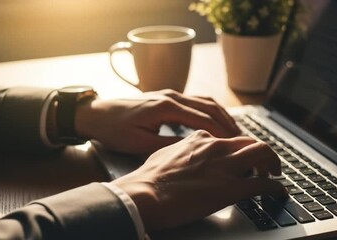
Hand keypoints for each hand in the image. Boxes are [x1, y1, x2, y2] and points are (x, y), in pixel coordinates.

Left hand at [75, 89, 239, 154]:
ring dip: (221, 114)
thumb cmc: (114, 129)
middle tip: (242, 137)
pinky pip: (194, 100)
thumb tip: (194, 148)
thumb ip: (169, 145)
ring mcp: (168, 93)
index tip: (235, 144)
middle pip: (208, 106)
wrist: (95, 113)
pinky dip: (209, 110)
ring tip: (234, 130)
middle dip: (227, 121)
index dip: (221, 132)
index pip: (203, 118)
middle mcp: (171, 95)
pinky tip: (214, 120)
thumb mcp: (141, 143)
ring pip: (204, 100)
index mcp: (166, 107)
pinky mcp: (165, 96)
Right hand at [112, 130, 285, 230]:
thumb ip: (181, 151)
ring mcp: (225, 166)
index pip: (229, 138)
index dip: (240, 149)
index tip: (243, 158)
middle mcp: (216, 147)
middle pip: (251, 142)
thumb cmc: (149, 178)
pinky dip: (276, 188)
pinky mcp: (231, 188)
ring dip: (272, 164)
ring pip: (262, 153)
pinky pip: (263, 184)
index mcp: (201, 140)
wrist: (144, 194)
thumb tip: (183, 154)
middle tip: (266, 165)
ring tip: (274, 174)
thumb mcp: (165, 154)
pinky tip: (279, 193)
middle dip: (262, 153)